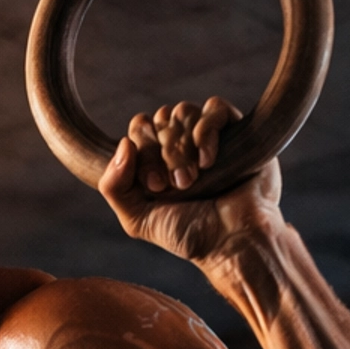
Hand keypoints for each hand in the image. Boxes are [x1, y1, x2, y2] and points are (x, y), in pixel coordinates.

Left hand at [99, 100, 282, 267]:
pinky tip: (207, 161)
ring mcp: (207, 135)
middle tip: (176, 186)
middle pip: (159, 118)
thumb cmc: (189, 234)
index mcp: (156, 160)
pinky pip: (214, 107)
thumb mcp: (138, 220)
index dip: (141, 151)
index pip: (138, 130)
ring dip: (183, 148)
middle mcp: (180, 144)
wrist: (232, 241)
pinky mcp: (235, 129)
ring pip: (183, 111)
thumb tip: (123, 143)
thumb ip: (114, 187)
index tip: (155, 186)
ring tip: (192, 180)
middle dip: (163, 153)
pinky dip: (206, 131)